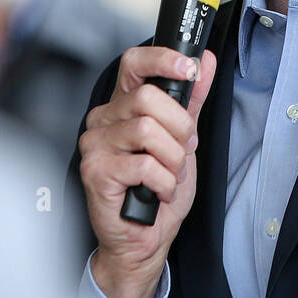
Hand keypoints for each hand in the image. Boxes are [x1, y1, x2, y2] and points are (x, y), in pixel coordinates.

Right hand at [77, 45, 216, 297]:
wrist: (144, 238)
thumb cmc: (157, 190)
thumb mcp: (183, 139)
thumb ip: (190, 100)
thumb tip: (203, 61)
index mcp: (123, 105)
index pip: (133, 63)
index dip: (161, 59)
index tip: (187, 67)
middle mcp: (104, 119)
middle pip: (147, 97)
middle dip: (178, 127)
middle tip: (179, 151)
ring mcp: (95, 143)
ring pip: (147, 130)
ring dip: (172, 159)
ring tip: (167, 175)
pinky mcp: (95, 170)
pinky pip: (144, 164)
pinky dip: (162, 182)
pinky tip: (156, 191)